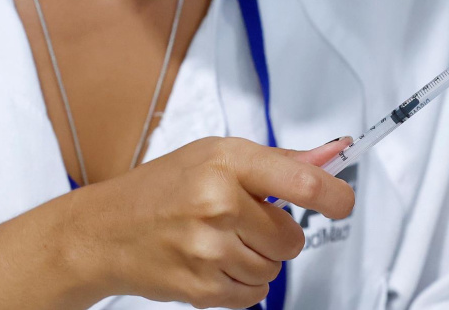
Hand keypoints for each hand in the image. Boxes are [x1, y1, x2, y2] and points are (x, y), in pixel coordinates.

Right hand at [64, 136, 354, 308]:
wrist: (105, 231)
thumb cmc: (163, 187)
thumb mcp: (218, 155)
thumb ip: (281, 161)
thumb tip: (334, 155)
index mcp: (226, 163)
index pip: (301, 183)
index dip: (334, 196)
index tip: (342, 202)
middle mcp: (218, 204)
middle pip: (292, 236)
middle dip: (279, 232)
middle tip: (247, 220)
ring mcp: (208, 249)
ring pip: (274, 267)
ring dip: (259, 258)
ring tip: (223, 239)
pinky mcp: (200, 288)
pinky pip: (253, 294)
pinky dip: (242, 282)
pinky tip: (215, 261)